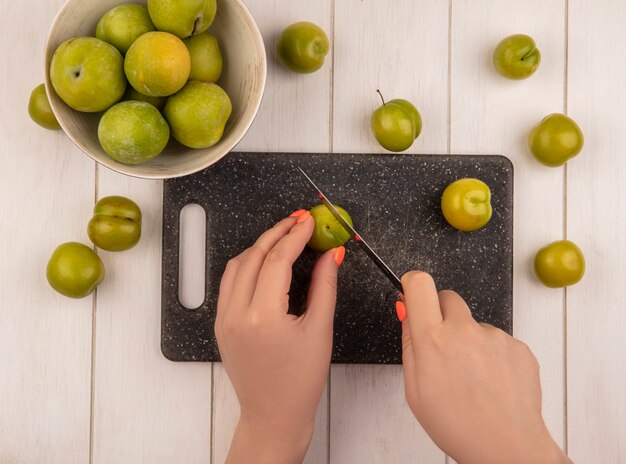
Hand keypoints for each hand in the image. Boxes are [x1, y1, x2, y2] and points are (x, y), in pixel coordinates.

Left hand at [215, 210, 344, 463]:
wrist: (273, 415)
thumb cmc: (299, 383)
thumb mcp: (320, 331)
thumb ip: (325, 287)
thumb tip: (330, 255)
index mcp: (262, 316)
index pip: (277, 260)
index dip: (295, 235)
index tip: (309, 221)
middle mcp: (236, 314)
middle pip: (254, 256)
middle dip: (277, 233)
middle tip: (298, 221)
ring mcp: (224, 319)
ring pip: (237, 265)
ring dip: (260, 245)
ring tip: (284, 236)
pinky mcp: (221, 324)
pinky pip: (230, 282)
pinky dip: (247, 264)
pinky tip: (265, 260)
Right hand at [399, 271, 570, 463]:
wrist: (506, 447)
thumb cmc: (458, 425)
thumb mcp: (415, 389)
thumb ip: (410, 345)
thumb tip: (408, 313)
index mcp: (433, 340)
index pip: (420, 284)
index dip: (414, 284)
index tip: (414, 292)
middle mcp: (464, 331)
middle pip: (448, 297)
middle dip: (442, 314)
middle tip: (443, 345)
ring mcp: (495, 337)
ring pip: (474, 323)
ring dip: (469, 340)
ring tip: (471, 378)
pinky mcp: (518, 346)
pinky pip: (497, 339)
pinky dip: (492, 355)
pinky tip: (490, 382)